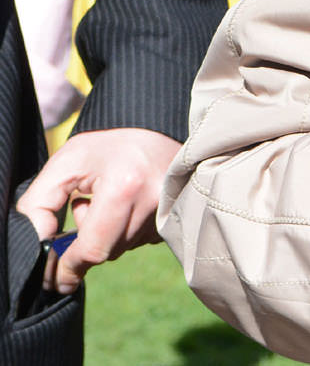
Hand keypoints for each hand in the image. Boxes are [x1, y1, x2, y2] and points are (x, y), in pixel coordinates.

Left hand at [18, 128, 181, 294]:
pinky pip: (140, 241)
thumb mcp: (65, 162)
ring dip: (107, 234)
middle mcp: (152, 203)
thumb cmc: (107, 145)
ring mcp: (168, 212)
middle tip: (84, 205)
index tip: (56, 278)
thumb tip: (41, 244)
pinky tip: (128, 205)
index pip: (93, 248)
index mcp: (123, 187)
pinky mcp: (174, 217)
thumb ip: (39, 203)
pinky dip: (126, 231)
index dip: (69, 266)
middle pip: (107, 252)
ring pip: (123, 248)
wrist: (158, 128)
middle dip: (86, 240)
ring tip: (109, 199)